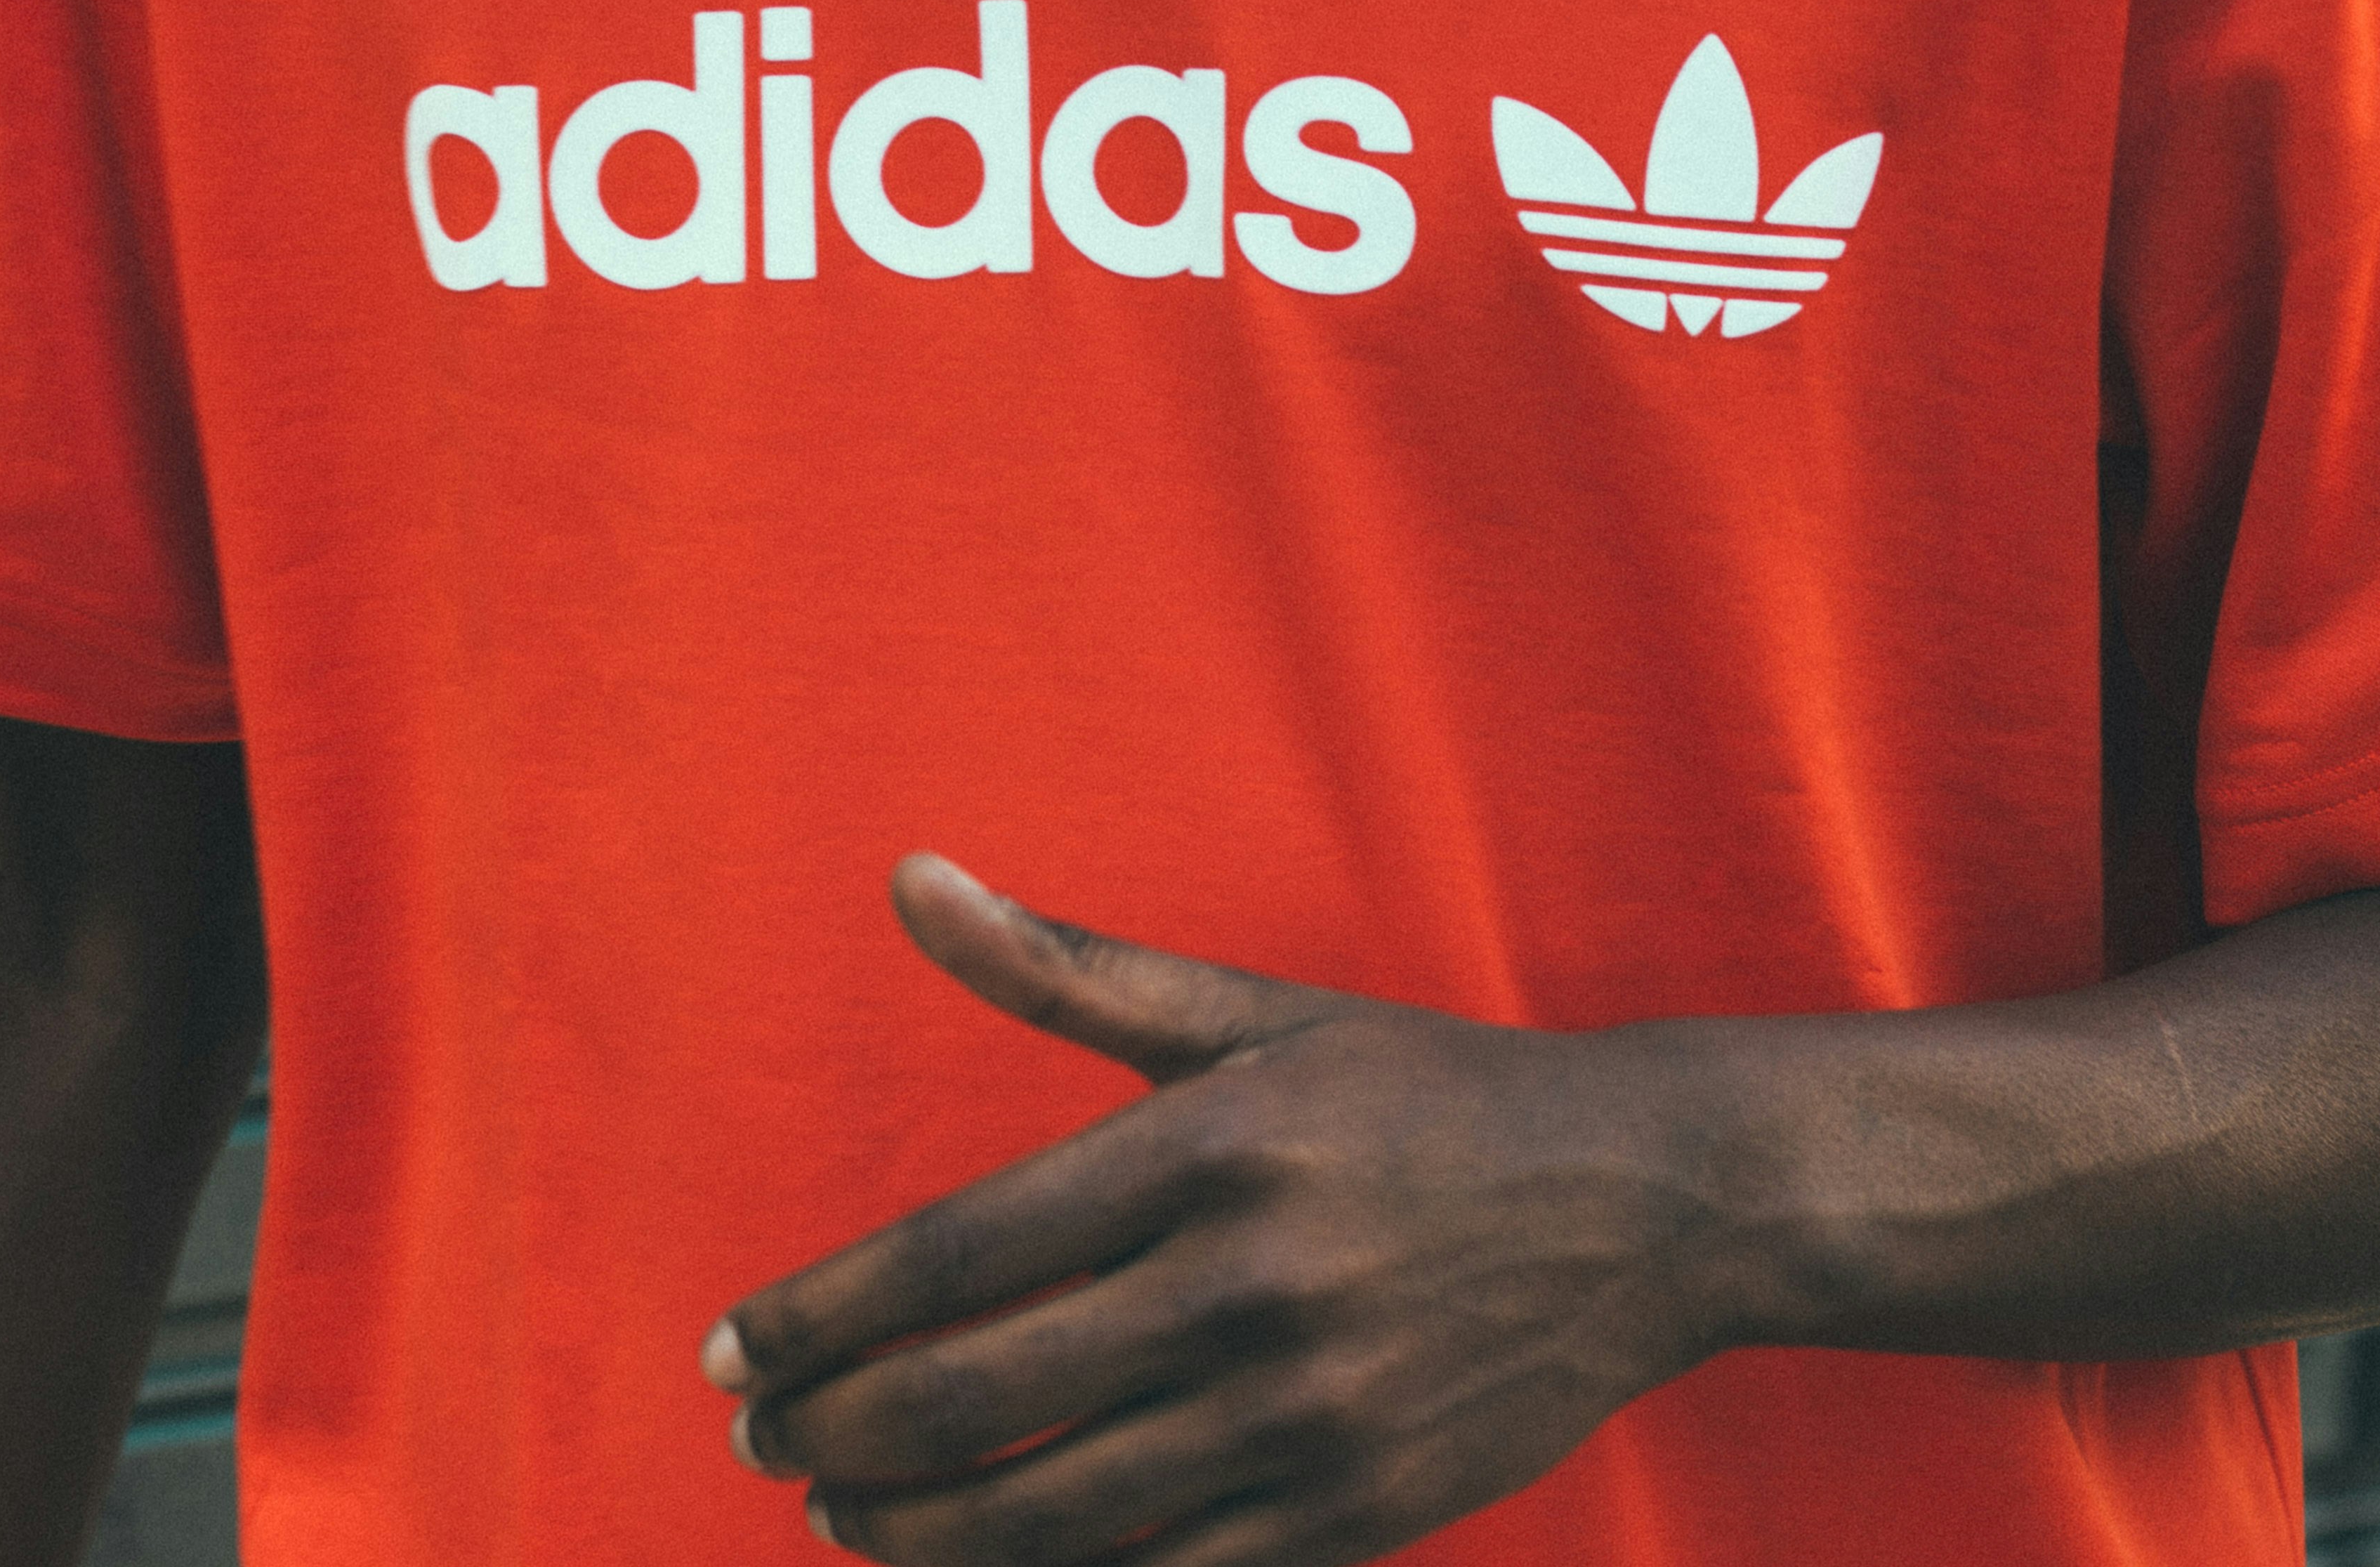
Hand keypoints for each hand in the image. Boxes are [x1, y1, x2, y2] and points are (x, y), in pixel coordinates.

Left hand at [700, 855, 1740, 1566]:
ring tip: (838, 1515)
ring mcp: (1306, 1411)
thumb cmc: (1420, 1094)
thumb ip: (1066, 968)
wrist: (1650, 1202)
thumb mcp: (1249, 1014)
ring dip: (917, 1529)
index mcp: (1205, 1150)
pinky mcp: (1359, 1509)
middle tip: (760, 1441)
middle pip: (984, 1392)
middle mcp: (1246, 1285)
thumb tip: (907, 877)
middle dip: (839, 1432)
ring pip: (1057, 1510)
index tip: (729, 1352)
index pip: (959, 1252)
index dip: (823, 1314)